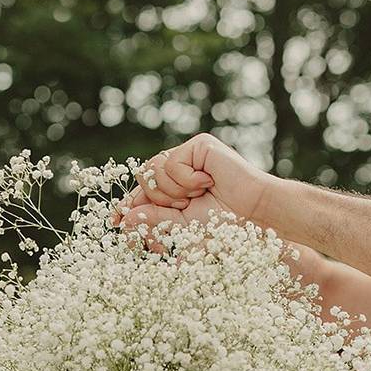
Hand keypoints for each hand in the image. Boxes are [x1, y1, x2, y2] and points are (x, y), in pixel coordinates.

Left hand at [117, 133, 272, 229]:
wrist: (254, 213)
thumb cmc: (224, 222)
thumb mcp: (182, 225)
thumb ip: (155, 220)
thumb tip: (124, 217)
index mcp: (175, 185)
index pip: (143, 190)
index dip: (128, 203)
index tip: (115, 220)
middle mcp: (180, 166)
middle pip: (143, 177)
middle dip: (157, 200)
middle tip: (182, 206)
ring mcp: (189, 153)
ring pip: (154, 170)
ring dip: (173, 191)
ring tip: (196, 196)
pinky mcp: (199, 145)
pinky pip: (171, 164)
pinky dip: (186, 180)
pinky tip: (206, 183)